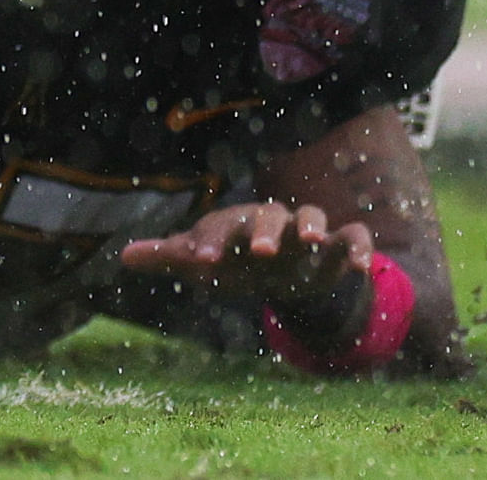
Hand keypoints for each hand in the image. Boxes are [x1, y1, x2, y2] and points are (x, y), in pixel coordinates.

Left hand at [119, 200, 373, 308]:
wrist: (279, 270)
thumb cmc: (233, 261)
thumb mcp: (203, 263)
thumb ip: (168, 257)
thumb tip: (123, 255)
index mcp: (235, 225)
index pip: (219, 228)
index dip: (209, 241)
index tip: (199, 261)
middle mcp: (271, 222)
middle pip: (269, 216)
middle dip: (266, 231)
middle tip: (263, 252)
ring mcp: (305, 232)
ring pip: (312, 216)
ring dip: (313, 225)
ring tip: (315, 241)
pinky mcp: (336, 246)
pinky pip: (352, 236)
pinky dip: (358, 246)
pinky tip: (363, 266)